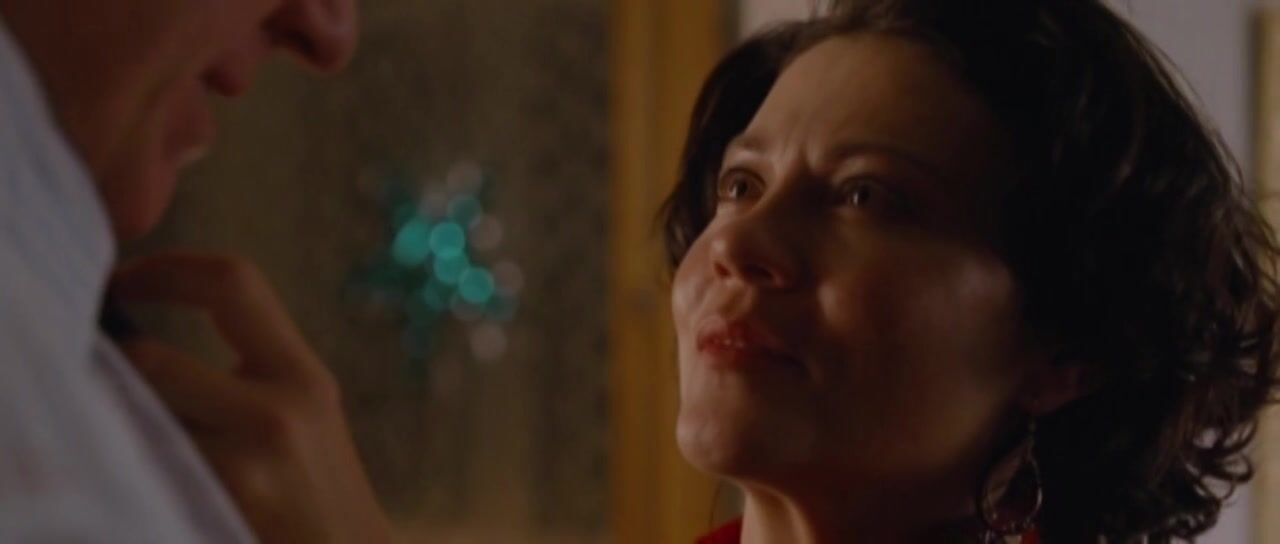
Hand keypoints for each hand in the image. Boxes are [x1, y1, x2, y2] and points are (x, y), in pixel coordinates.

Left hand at [111, 252, 394, 543]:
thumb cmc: (309, 493)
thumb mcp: (299, 416)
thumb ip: (245, 375)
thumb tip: (138, 344)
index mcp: (303, 375)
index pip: (233, 282)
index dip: (166, 268)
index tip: (123, 281)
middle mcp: (281, 408)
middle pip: (156, 359)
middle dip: (119, 372)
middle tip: (102, 374)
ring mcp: (248, 459)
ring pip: (142, 415)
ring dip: (127, 422)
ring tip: (140, 437)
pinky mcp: (218, 500)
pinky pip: (146, 463)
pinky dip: (134, 464)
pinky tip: (153, 477)